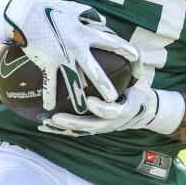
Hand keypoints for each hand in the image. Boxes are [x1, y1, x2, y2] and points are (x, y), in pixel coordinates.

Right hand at [2, 0, 137, 111]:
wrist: (25, 15)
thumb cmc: (48, 9)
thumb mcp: (71, 8)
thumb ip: (88, 15)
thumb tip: (102, 20)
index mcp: (84, 33)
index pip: (110, 42)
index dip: (124, 49)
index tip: (136, 57)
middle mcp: (76, 48)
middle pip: (94, 71)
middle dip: (104, 86)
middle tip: (114, 98)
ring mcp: (61, 57)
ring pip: (73, 82)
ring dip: (78, 98)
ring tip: (84, 110)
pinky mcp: (47, 63)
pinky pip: (49, 83)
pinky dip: (49, 95)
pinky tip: (49, 107)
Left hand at [41, 80, 184, 136]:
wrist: (141, 111)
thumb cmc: (138, 91)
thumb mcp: (141, 80)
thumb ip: (138, 67)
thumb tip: (137, 54)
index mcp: (123, 110)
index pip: (112, 112)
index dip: (101, 108)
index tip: (89, 101)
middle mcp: (110, 122)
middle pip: (89, 126)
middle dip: (72, 123)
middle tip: (57, 118)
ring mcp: (100, 126)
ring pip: (79, 130)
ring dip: (62, 127)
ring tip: (45, 122)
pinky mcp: (91, 127)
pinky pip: (74, 131)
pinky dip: (59, 130)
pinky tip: (44, 126)